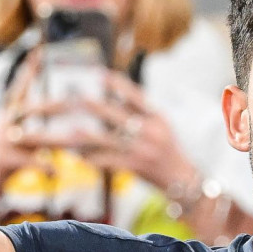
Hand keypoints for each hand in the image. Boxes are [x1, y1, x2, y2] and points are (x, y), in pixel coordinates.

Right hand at [0, 52, 77, 196]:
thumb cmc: (13, 153)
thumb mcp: (25, 136)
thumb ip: (41, 126)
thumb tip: (71, 116)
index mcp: (11, 112)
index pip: (21, 87)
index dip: (30, 71)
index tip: (39, 52)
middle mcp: (6, 121)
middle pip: (33, 109)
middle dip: (56, 105)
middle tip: (78, 101)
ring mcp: (2, 139)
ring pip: (35, 136)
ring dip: (58, 139)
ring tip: (77, 140)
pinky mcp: (3, 158)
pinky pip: (29, 161)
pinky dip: (44, 166)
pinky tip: (56, 172)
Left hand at [76, 74, 196, 192]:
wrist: (180, 177)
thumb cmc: (167, 147)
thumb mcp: (161, 124)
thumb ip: (141, 110)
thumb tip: (116, 94)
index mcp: (157, 117)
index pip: (137, 96)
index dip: (118, 84)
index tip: (100, 74)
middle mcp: (151, 131)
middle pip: (119, 116)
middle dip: (97, 107)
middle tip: (78, 100)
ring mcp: (143, 149)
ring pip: (110, 140)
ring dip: (89, 136)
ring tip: (72, 131)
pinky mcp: (136, 166)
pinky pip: (110, 161)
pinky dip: (95, 159)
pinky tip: (81, 156)